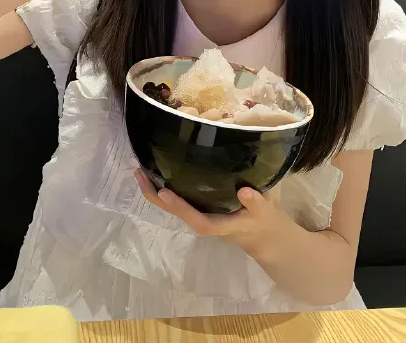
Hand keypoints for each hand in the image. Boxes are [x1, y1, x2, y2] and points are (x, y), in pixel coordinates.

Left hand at [134, 168, 290, 258]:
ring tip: (141, 170)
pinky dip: (164, 188)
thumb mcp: (265, 212)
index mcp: (219, 225)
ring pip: (172, 207)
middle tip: (139, 172)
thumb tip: (244, 191)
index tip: (164, 191)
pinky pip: (178, 200)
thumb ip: (256, 202)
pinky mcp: (199, 209)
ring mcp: (199, 215)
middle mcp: (204, 222)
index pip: (196, 219)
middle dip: (155, 195)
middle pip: (175, 213)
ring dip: (155, 190)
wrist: (264, 235)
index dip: (179, 207)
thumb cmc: (264, 221)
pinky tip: (157, 173)